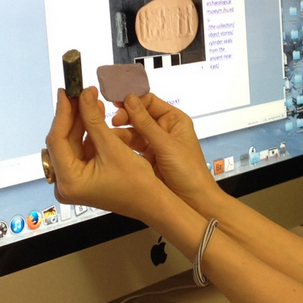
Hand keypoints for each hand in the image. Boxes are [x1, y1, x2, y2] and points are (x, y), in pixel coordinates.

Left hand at [43, 87, 170, 221]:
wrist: (152, 202)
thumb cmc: (137, 185)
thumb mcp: (113, 147)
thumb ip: (94, 120)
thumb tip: (83, 96)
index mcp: (69, 182)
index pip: (57, 140)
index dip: (62, 113)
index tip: (66, 93)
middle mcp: (65, 184)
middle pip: (63, 141)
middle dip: (74, 116)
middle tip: (80, 93)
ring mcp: (73, 182)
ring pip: (72, 143)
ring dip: (82, 123)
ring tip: (91, 101)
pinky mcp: (82, 178)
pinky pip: (80, 150)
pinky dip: (88, 134)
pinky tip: (96, 117)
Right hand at [109, 92, 221, 210]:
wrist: (194, 202)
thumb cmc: (190, 173)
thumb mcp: (166, 145)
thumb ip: (146, 123)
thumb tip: (131, 100)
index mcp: (175, 120)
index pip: (150, 101)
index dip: (133, 100)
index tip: (117, 101)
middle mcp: (164, 129)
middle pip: (139, 115)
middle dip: (124, 116)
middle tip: (113, 120)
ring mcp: (155, 144)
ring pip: (133, 131)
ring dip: (120, 131)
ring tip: (109, 133)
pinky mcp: (147, 157)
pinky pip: (131, 147)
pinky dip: (121, 145)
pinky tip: (112, 144)